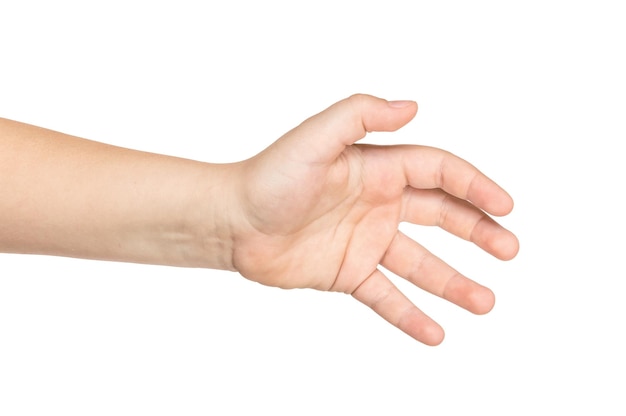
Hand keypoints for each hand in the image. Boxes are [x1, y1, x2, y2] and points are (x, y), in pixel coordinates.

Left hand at [229, 94, 518, 344]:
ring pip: (420, 264)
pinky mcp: (348, 273)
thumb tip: (412, 105)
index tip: (506, 206)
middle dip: (478, 231)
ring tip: (485, 302)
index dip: (475, 186)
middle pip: (442, 216)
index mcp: (378, 169)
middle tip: (509, 249)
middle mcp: (378, 204)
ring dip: (454, 282)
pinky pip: (386, 297)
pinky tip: (436, 333)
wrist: (232, 223)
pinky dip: (410, 315)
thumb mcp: (315, 137)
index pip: (439, 173)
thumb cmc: (269, 177)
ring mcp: (366, 241)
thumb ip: (361, 117)